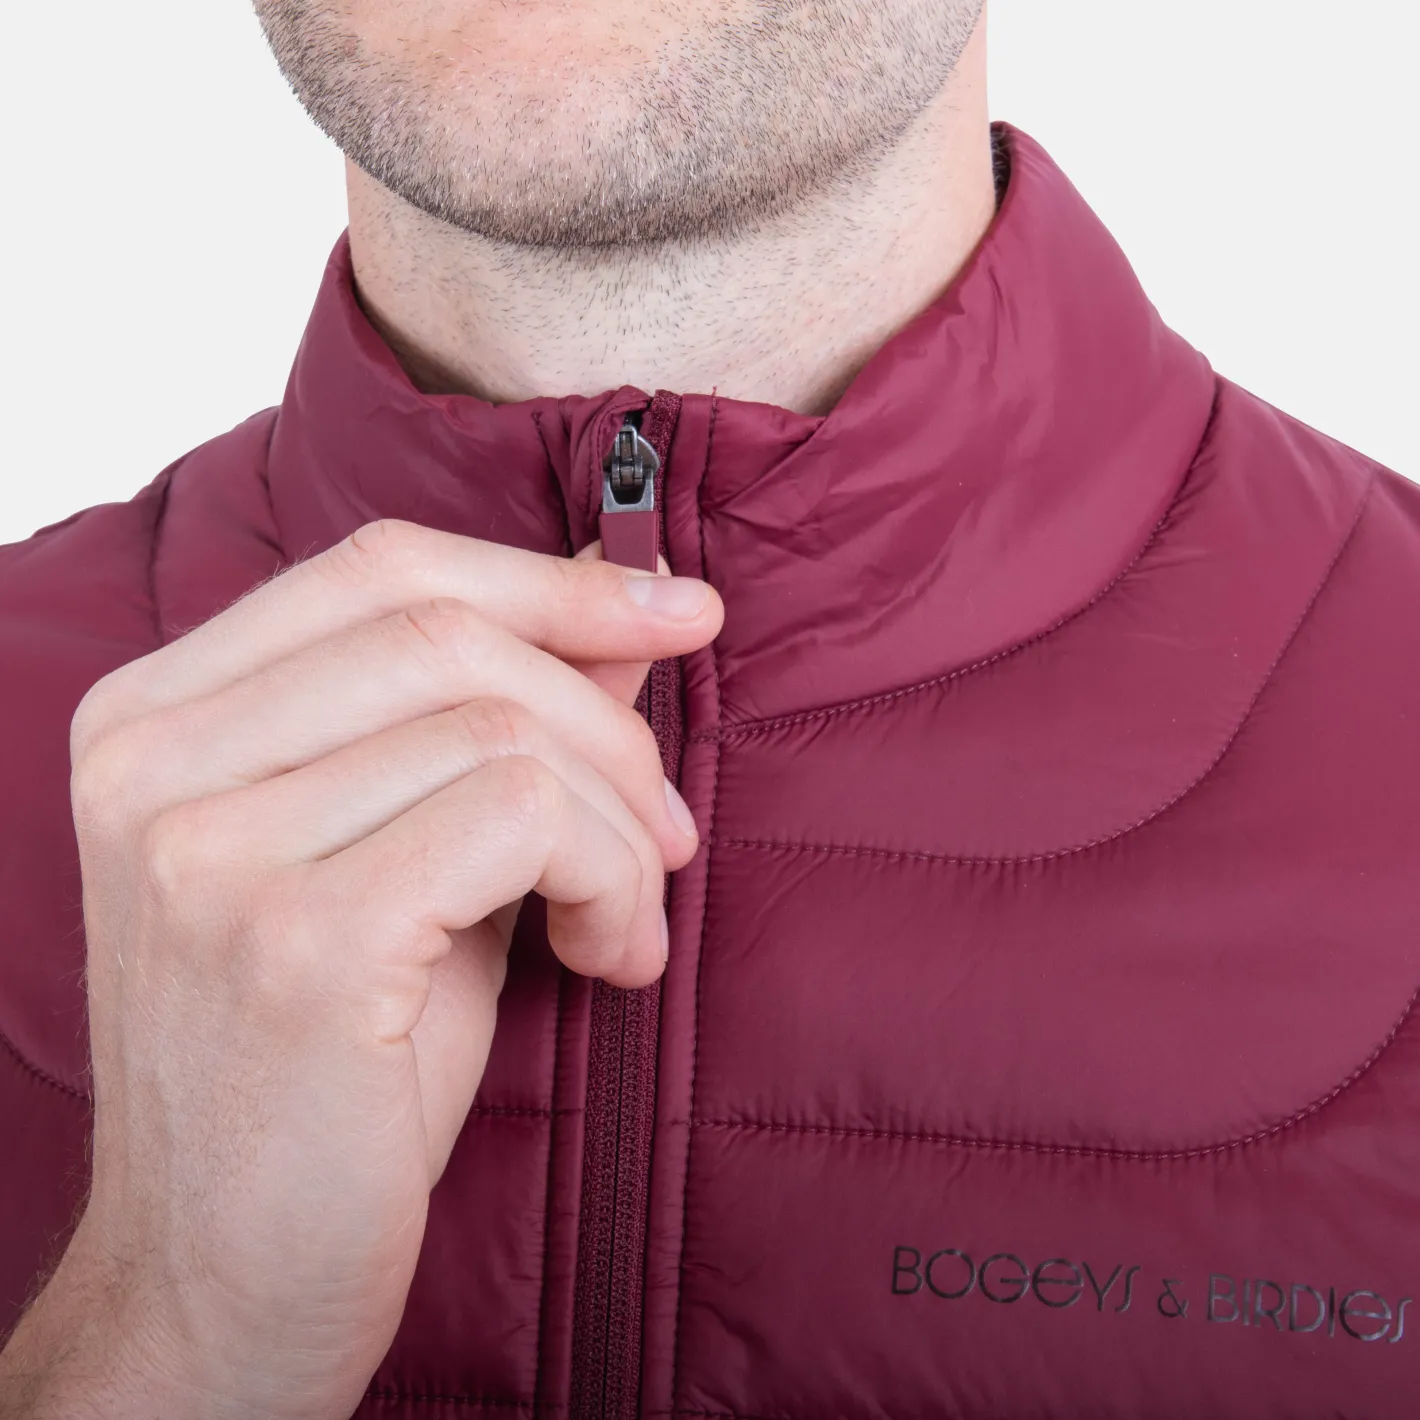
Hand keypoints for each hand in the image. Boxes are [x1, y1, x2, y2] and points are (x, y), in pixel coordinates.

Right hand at [0, 520, 721, 1418]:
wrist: (224, 1283)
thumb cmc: (330, 1071)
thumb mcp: (416, 857)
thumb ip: (494, 723)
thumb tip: (616, 600)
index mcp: (158, 718)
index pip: (381, 569)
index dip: (552, 580)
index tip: (680, 610)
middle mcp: (154, 761)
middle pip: (448, 633)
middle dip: (606, 721)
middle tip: (668, 826)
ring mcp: (208, 848)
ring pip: (503, 730)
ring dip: (618, 823)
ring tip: (627, 918)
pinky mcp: (295, 941)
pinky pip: (523, 819)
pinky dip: (608, 877)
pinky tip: (607, 958)